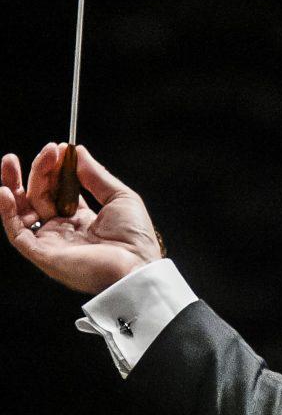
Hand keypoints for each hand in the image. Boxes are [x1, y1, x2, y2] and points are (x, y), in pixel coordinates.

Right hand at [0, 143, 162, 294]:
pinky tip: (5, 191)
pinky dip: (7, 211)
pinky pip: (17, 232)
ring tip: (10, 160)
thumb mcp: (120, 197)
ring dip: (14, 185)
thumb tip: (78, 151)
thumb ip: (96, 175)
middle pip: (40, 196)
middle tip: (46, 150)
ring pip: (23, 211)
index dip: (55, 170)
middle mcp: (63, 231)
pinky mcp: (42, 253)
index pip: (59, 191)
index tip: (57, 148)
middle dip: (39, 171)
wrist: (135, 265)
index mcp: (83, 220)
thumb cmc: (135, 236)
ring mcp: (51, 242)